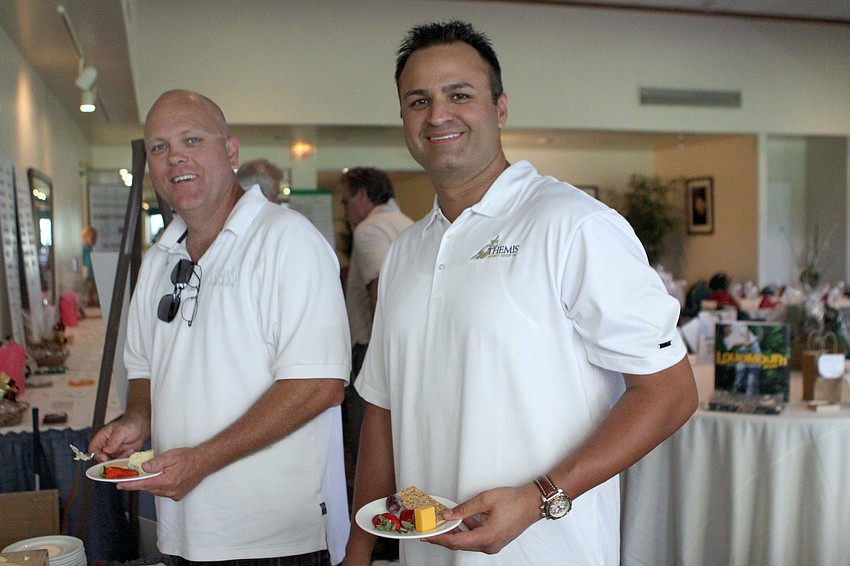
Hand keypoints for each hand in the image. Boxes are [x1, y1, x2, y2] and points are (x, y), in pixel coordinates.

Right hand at [88, 419, 145, 461]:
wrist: (140, 429)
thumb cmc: (128, 426)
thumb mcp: (121, 430)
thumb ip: (114, 440)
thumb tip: (106, 450)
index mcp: (100, 439)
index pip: (93, 450)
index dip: (97, 455)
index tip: (105, 458)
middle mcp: (104, 449)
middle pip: (101, 460)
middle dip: (110, 461)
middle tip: (120, 457)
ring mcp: (112, 455)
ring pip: (112, 464)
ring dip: (121, 460)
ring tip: (130, 450)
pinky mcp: (120, 458)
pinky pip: (121, 464)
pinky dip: (126, 460)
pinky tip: (132, 451)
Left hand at [116, 446, 209, 500]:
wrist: (205, 462)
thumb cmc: (189, 457)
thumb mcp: (171, 456)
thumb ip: (156, 463)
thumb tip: (143, 468)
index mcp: (168, 481)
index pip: (143, 484)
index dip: (130, 484)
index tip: (119, 485)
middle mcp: (170, 490)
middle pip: (148, 488)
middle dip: (138, 483)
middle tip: (129, 477)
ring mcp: (174, 494)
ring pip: (154, 491)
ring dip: (148, 484)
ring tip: (145, 476)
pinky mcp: (178, 495)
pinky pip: (162, 492)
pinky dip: (157, 486)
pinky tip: (159, 479)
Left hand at [426, 484, 540, 554]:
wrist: (532, 503)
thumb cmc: (514, 501)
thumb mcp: (485, 500)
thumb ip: (464, 509)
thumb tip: (448, 515)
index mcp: (486, 537)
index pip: (456, 542)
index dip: (440, 538)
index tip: (428, 536)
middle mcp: (489, 545)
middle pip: (460, 543)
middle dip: (445, 535)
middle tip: (430, 529)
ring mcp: (493, 545)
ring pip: (468, 541)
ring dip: (456, 531)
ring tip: (444, 521)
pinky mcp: (494, 541)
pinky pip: (476, 538)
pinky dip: (467, 529)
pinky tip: (461, 519)